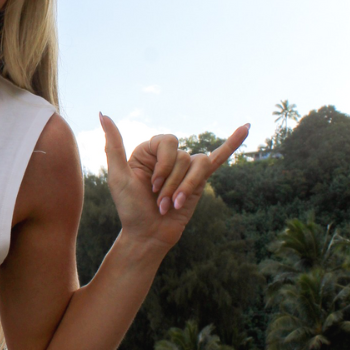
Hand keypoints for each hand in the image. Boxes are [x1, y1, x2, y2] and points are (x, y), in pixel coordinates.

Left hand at [100, 114, 249, 246]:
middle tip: (161, 203)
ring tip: (173, 206)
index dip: (164, 164)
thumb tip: (103, 114)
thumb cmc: (130, 209)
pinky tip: (246, 128)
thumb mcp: (118, 176)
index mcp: (149, 150)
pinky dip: (232, 142)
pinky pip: (219, 157)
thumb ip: (113, 145)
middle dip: (172, 183)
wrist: (148, 235)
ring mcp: (186, 167)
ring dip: (185, 189)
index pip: (168, 142)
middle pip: (182, 157)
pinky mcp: (201, 180)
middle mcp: (169, 156)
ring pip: (197, 166)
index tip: (152, 186)